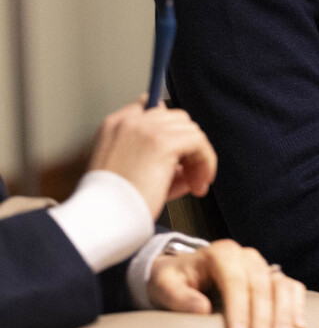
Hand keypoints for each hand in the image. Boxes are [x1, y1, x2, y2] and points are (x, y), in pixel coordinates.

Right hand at [87, 99, 216, 219]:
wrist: (102, 219)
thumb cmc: (112, 206)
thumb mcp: (127, 173)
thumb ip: (152, 159)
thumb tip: (184, 163)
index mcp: (114, 125)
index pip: (151, 108)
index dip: (170, 132)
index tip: (178, 156)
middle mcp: (130, 120)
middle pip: (175, 119)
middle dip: (186, 146)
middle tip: (189, 176)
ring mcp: (147, 128)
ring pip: (190, 129)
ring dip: (198, 157)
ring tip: (194, 184)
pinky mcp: (164, 142)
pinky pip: (199, 143)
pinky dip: (206, 161)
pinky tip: (199, 183)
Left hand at [147, 240, 306, 327]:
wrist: (184, 274)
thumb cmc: (173, 281)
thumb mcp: (165, 285)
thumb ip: (179, 296)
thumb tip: (202, 310)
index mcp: (220, 253)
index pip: (235, 279)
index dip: (239, 308)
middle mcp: (245, 256)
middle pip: (260, 284)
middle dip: (263, 318)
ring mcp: (261, 266)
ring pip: (280, 285)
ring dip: (284, 314)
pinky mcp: (271, 277)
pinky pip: (292, 287)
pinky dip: (297, 305)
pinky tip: (298, 327)